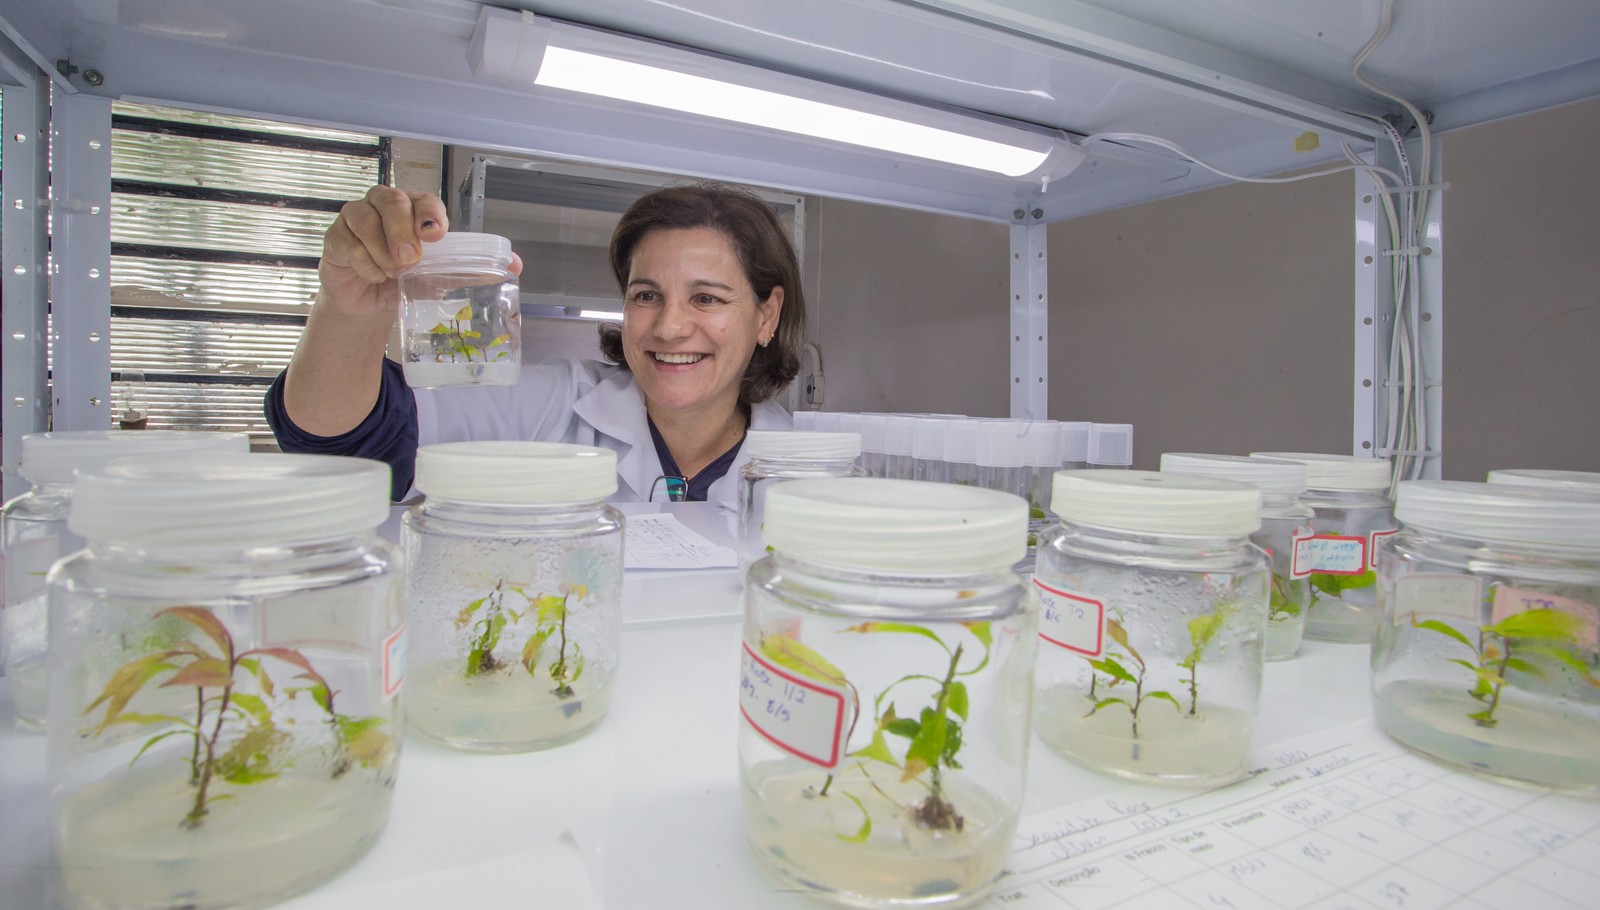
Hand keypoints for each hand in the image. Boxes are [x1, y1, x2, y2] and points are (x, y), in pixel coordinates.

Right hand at [317, 186, 522, 318]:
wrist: (371, 305)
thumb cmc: (407, 281)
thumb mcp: (442, 276)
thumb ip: (473, 268)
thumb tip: (515, 265)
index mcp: (415, 209)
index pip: (424, 199)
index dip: (429, 213)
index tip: (436, 234)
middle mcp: (384, 206)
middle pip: (391, 200)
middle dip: (402, 229)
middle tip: (411, 259)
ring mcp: (357, 218)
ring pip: (364, 217)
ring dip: (381, 248)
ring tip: (393, 272)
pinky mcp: (336, 238)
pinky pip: (346, 242)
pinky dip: (363, 262)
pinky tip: (375, 276)